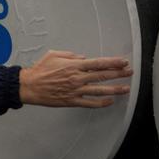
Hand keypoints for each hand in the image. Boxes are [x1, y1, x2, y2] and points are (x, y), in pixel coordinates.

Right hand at [18, 50, 132, 107]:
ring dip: (115, 89)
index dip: (113, 62)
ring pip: (100, 90)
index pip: (99, 63)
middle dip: (119, 74)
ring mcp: (76, 90)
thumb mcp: (54, 54)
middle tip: (130, 72)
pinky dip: (102, 103)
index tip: (123, 62)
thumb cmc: (40, 70)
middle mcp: (77, 78)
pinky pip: (90, 103)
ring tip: (126, 88)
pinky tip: (110, 101)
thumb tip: (83, 58)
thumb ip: (71, 55)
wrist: (29, 86)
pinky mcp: (72, 101)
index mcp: (74, 65)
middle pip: (103, 75)